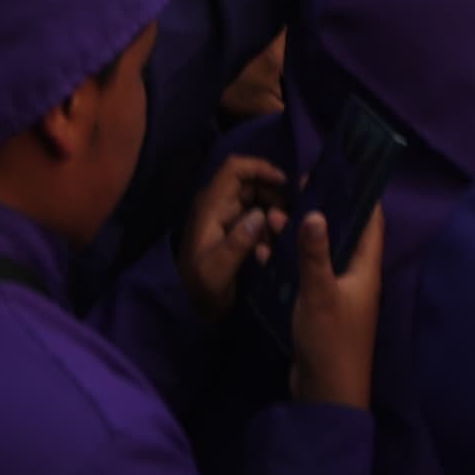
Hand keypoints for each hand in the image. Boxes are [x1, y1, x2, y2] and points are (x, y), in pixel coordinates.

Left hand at [179, 153, 290, 321]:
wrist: (188, 306)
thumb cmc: (200, 287)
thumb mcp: (219, 268)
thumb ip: (239, 242)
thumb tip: (261, 215)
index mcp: (211, 205)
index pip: (234, 168)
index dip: (260, 167)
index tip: (284, 182)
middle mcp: (218, 205)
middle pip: (251, 183)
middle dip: (273, 197)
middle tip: (286, 221)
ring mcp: (226, 218)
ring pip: (257, 201)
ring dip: (272, 216)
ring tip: (277, 239)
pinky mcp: (233, 232)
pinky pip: (256, 220)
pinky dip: (267, 230)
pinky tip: (267, 252)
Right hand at [284, 209, 380, 410]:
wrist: (325, 394)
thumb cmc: (331, 341)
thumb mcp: (320, 293)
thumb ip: (315, 253)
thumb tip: (315, 211)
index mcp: (365, 269)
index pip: (371, 221)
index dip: (359, 194)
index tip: (336, 171)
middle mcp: (355, 276)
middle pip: (342, 232)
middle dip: (319, 210)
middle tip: (293, 190)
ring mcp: (337, 292)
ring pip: (319, 252)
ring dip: (297, 235)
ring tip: (270, 217)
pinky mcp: (318, 307)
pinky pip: (304, 274)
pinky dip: (287, 260)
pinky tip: (264, 251)